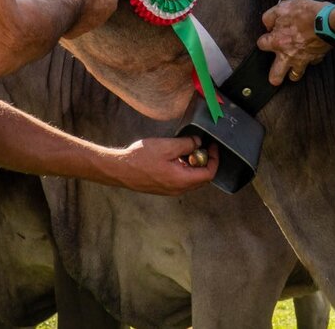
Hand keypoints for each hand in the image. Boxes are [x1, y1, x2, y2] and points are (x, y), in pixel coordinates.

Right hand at [61, 0, 125, 38]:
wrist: (61, 9)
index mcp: (112, 1)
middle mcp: (105, 15)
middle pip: (101, 0)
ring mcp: (92, 24)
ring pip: (91, 10)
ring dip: (85, 4)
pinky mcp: (80, 30)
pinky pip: (81, 18)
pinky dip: (77, 13)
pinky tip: (69, 7)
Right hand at [101, 136, 218, 194]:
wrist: (120, 170)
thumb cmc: (141, 158)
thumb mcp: (167, 146)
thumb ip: (186, 144)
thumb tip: (198, 143)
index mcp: (182, 180)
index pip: (209, 174)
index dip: (214, 159)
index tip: (212, 146)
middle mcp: (178, 189)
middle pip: (202, 179)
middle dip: (205, 162)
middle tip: (201, 147)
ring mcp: (170, 190)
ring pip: (191, 180)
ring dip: (194, 165)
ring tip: (187, 149)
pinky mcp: (163, 188)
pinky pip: (181, 180)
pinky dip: (185, 169)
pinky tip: (176, 157)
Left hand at [258, 0, 330, 85]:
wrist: (328, 22)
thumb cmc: (307, 14)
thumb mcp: (283, 7)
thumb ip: (270, 17)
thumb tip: (267, 24)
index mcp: (277, 41)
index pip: (261, 45)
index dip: (264, 41)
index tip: (268, 38)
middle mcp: (287, 54)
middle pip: (275, 75)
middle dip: (274, 76)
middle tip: (275, 74)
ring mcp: (302, 59)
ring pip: (295, 75)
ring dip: (293, 72)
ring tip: (292, 69)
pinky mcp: (316, 58)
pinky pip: (311, 63)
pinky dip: (310, 60)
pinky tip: (310, 55)